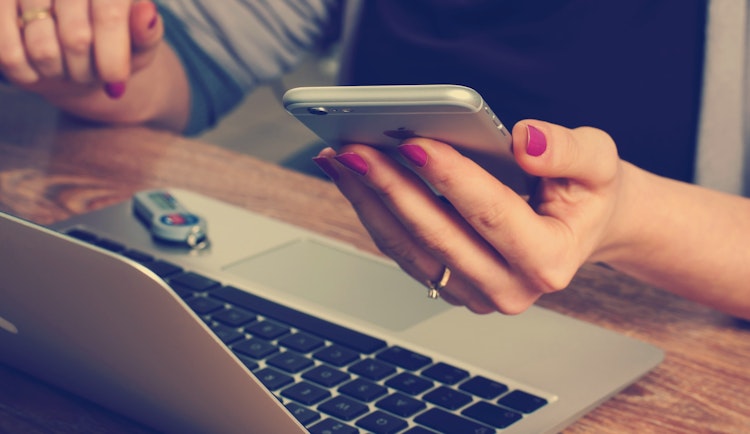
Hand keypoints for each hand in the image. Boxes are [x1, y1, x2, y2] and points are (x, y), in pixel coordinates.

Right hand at [0, 0, 162, 98]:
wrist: (76, 48)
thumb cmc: (114, 44)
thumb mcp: (140, 43)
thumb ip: (147, 33)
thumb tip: (146, 13)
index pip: (108, 14)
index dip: (113, 55)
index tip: (116, 81)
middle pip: (76, 38)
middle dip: (87, 70)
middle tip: (89, 72)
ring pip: (43, 50)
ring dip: (59, 73)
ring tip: (66, 66)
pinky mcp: (0, 4)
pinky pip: (8, 54)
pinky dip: (27, 74)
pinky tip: (38, 69)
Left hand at [314, 121, 626, 313]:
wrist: (581, 226)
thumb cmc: (587, 194)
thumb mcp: (599, 162)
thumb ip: (568, 150)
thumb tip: (524, 141)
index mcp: (550, 260)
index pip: (491, 215)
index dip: (451, 178)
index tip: (414, 143)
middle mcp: (510, 288)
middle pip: (438, 236)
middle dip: (392, 188)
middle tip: (356, 149)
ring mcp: (476, 294)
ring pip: (409, 249)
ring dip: (370, 202)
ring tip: (342, 159)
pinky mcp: (451, 286)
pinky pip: (403, 252)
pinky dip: (375, 212)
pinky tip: (355, 178)